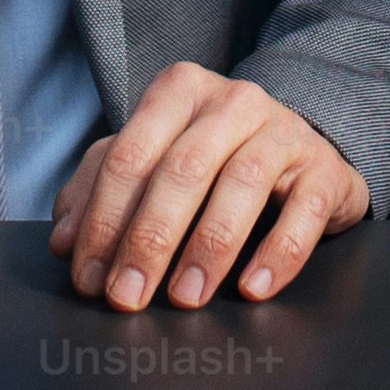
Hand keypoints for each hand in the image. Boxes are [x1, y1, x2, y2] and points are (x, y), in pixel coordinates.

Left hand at [47, 62, 368, 310]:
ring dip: (207, 248)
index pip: (129, 155)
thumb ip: (100, 191)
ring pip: (241, 184)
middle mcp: (233, 102)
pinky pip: (303, 211)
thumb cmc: (213, 160)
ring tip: (184, 298)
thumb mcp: (152, 162)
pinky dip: (277, 254)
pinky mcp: (324, 169)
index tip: (91, 277)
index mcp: (179, 92)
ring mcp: (284, 131)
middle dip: (148, 239)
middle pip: (181, 169)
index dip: (104, 220)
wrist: (300, 149)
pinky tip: (253, 289)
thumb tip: (65, 241)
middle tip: (127, 295)